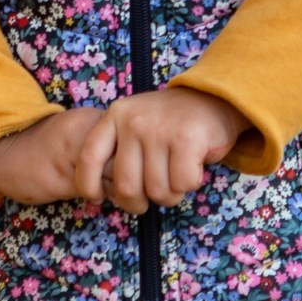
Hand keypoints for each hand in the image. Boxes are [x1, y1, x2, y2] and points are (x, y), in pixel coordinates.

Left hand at [0, 89, 247, 211]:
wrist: (213, 98)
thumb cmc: (171, 123)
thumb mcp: (135, 125)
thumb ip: (119, 151)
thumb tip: (104, 193)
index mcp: (115, 117)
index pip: (88, 157)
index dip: (88, 184)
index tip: (97, 198)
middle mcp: (133, 121)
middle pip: (125, 186)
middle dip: (139, 203)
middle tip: (151, 197)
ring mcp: (159, 129)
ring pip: (157, 190)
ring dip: (170, 195)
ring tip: (177, 178)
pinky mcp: (187, 139)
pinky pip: (182, 183)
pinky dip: (190, 184)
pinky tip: (194, 168)